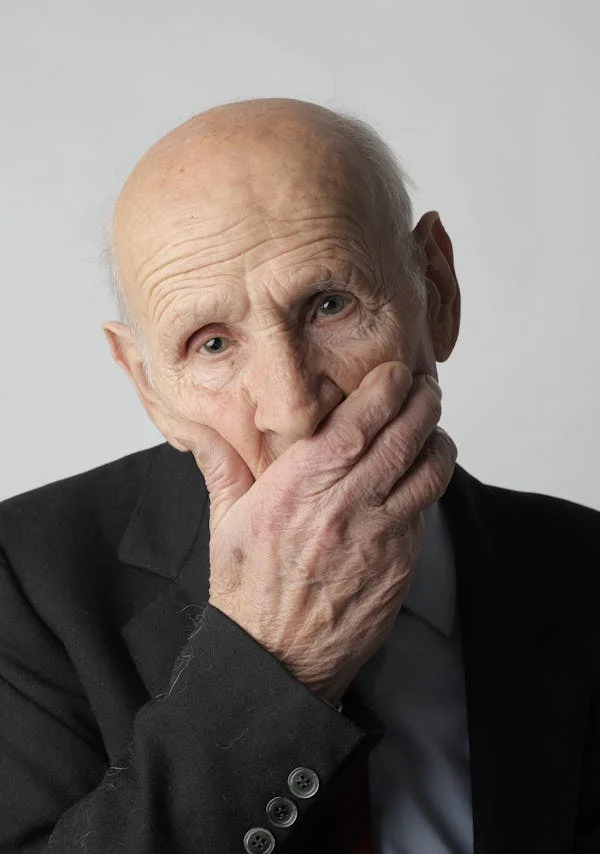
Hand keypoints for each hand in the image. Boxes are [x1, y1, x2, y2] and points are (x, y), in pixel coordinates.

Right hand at [188, 363, 456, 704]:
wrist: (276, 660)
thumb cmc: (247, 591)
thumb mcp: (225, 520)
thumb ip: (222, 462)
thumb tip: (200, 423)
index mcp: (299, 488)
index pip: (358, 422)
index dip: (386, 389)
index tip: (394, 372)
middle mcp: (345, 507)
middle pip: (404, 436)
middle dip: (422, 402)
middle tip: (424, 386)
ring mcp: (380, 537)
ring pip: (430, 471)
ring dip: (438, 440)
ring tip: (431, 427)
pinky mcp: (400, 564)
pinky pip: (426, 511)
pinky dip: (429, 484)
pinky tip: (418, 476)